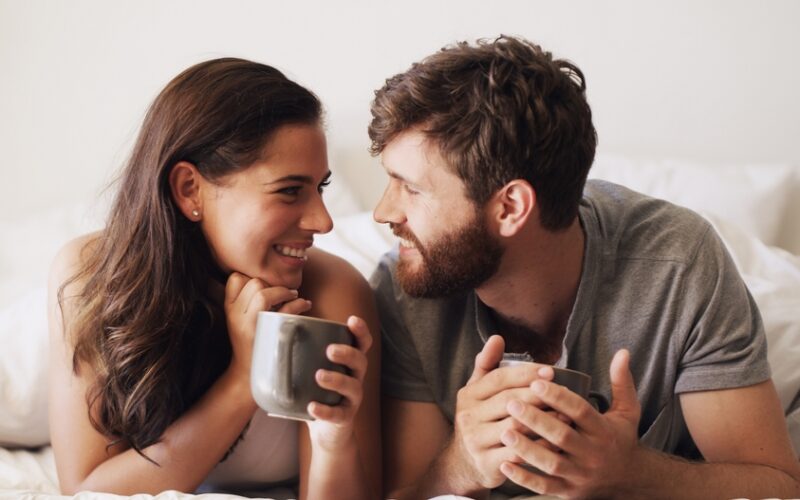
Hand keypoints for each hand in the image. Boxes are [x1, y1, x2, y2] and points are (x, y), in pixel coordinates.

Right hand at [223, 272, 311, 383]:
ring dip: (284, 291)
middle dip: (272, 283)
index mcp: (229, 309)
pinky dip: (299, 304)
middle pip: (254, 282)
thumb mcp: (240, 321)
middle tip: (283, 292)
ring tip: (294, 296)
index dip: (253, 277)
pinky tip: (304, 305)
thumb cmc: (252, 344)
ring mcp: (250, 326)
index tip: (266, 286)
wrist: (248, 377)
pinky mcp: (267, 335)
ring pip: (264, 293)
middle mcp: (236, 316)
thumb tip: (271, 279)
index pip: (236, 278)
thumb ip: (249, 301)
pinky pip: (284, 311)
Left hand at [306, 315, 372, 451]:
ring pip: (353, 386)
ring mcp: (352, 399)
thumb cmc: (317, 393)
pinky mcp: (345, 418)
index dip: (360, 331)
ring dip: (337, 379)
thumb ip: (301, 357)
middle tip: (329, 350)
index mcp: (349, 363)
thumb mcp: (312, 373)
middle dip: (347, 353)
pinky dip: (325, 411)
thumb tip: (270, 337)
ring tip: (319, 376)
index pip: (361, 343)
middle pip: (360, 361)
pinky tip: (312, 407)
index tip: (351, 320)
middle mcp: (355, 378)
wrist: (326, 432)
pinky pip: (338, 414)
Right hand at [448, 335, 554, 491]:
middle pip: (508, 401)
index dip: (525, 374)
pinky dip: (539, 447)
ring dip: (542, 421)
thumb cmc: (479, 419)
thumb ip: (487, 365)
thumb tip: (497, 337)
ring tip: (565, 415)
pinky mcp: (486, 464)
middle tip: (563, 392)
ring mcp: (476, 441)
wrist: (464, 462)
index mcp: (468, 395)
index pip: (499, 379)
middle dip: (538, 396)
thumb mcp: (476, 391)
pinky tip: (557, 442)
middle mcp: (468, 416)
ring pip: (515, 428)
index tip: (551, 371)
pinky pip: (518, 453)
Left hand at [499, 349, 641, 497]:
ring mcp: (580, 475)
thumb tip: (622, 351)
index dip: (559, 397)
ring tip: (504, 431)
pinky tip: (505, 464)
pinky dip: (525, 478)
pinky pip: (545, 487)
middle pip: (562, 436)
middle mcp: (592, 454)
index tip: (536, 382)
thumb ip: (622, 382)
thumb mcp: (628, 411)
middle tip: (511, 403)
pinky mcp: (568, 492)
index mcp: (603, 431)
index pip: (580, 411)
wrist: (629, 481)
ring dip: (527, 449)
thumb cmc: (620, 438)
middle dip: (536, 420)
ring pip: (551, 463)